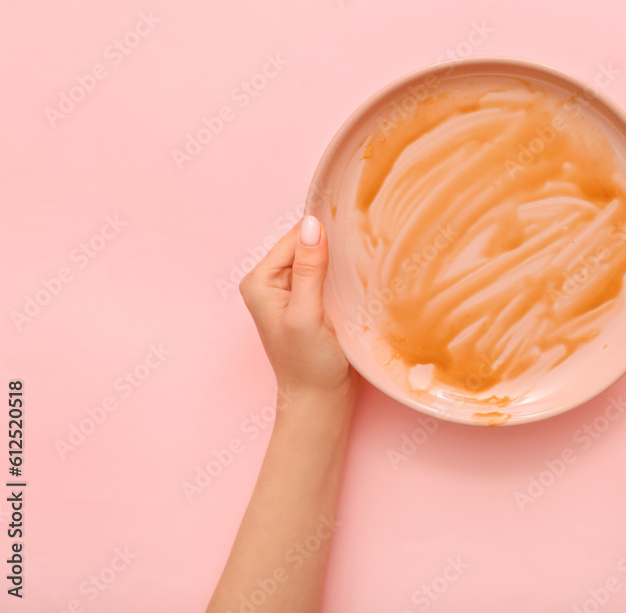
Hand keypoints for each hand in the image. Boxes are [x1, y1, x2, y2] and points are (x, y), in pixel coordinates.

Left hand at [239, 215, 355, 403]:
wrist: (320, 401)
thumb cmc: (308, 365)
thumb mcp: (306, 315)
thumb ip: (308, 270)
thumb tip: (312, 225)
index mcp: (260, 281)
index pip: (295, 238)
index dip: (323, 233)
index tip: (354, 229)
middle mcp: (271, 282)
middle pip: (307, 245)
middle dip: (332, 244)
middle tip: (363, 246)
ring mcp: (291, 292)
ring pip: (320, 258)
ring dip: (340, 259)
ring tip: (365, 260)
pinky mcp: (310, 301)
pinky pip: (328, 274)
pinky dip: (343, 273)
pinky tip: (359, 275)